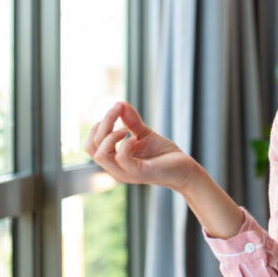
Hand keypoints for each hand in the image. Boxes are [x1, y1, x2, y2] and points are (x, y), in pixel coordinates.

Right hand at [84, 101, 204, 192]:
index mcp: (114, 161)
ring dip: (110, 136)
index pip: (92, 143)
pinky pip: (121, 159)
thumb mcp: (144, 134)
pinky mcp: (140, 173)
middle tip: (118, 111)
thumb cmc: (163, 154)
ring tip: (125, 129)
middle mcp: (115, 169)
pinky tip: (135, 138)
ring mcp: (126, 173)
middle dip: (103, 124)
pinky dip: (125, 144)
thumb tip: (119, 103)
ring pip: (100, 155)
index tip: (117, 108)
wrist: (185, 169)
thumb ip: (130, 121)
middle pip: (92, 147)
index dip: (100, 124)